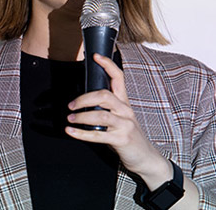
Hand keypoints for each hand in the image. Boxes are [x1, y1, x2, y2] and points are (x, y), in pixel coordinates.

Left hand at [64, 54, 171, 189]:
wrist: (146, 158)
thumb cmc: (128, 136)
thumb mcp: (121, 118)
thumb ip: (107, 109)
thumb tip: (84, 101)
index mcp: (125, 103)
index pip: (118, 78)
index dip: (108, 65)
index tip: (96, 56)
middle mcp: (126, 111)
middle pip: (105, 95)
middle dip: (85, 98)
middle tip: (71, 105)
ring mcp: (125, 125)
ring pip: (101, 115)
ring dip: (82, 117)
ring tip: (70, 119)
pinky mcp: (121, 140)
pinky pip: (98, 135)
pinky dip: (81, 134)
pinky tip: (71, 132)